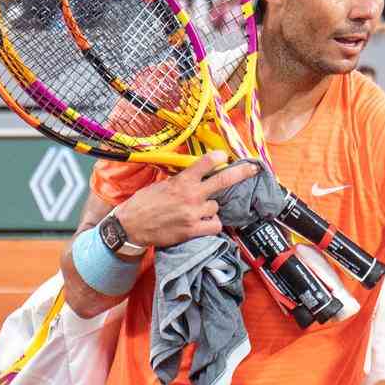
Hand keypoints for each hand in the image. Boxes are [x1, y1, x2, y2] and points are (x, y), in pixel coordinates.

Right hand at [116, 151, 258, 247]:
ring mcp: (193, 213)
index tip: (225, 155)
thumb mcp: (161, 185)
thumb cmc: (144, 204)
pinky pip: (215, 226)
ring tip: (196, 210)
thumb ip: (181, 180)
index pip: (204, 163)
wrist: (130, 226)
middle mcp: (190, 195)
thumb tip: (196, 174)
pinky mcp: (192, 230)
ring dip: (211, 208)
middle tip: (254, 169)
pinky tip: (204, 223)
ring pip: (216, 207)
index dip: (217, 157)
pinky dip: (212, 225)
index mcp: (181, 181)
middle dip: (241, 173)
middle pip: (223, 181)